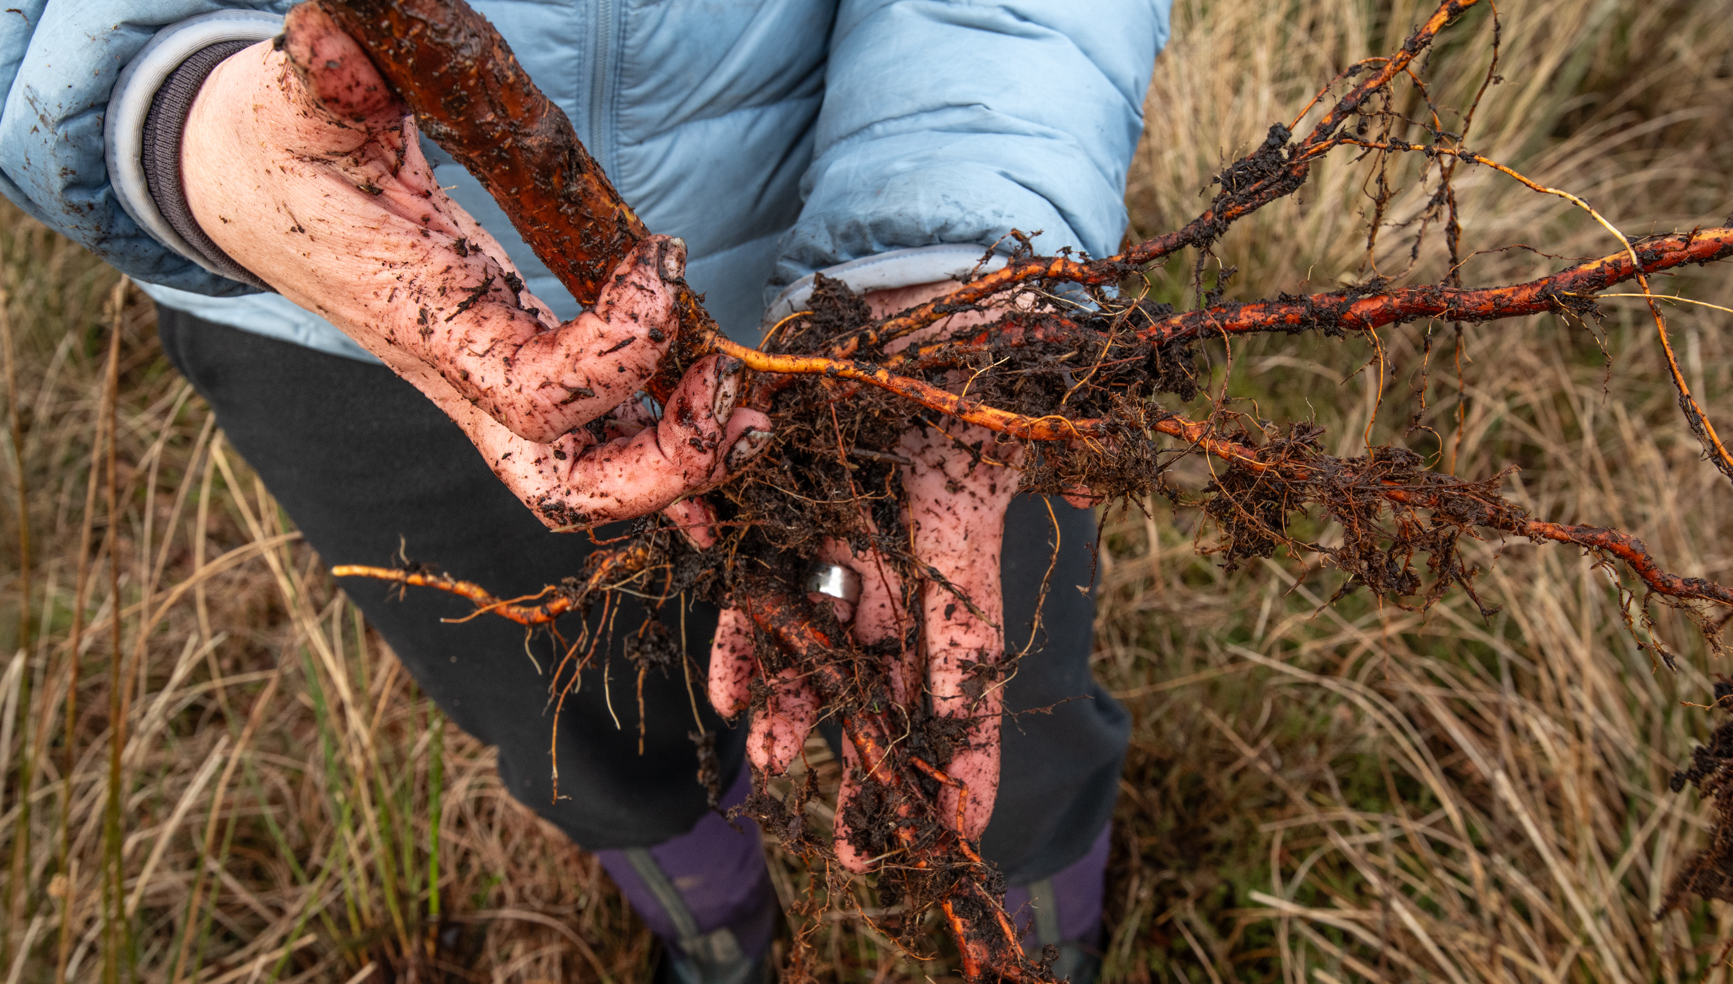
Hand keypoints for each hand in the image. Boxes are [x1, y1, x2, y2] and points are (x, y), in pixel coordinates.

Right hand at [179, 5, 769, 531]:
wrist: (245, 190)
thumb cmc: (277, 147)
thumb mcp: (293, 101)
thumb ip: (322, 80)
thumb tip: (337, 47)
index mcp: (424, 323)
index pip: (539, 394)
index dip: (622, 349)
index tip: (663, 257)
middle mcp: (460, 377)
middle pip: (566, 489)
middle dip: (663, 467)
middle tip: (730, 388)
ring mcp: (487, 384)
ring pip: (587, 481)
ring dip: (680, 464)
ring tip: (750, 412)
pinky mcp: (511, 364)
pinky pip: (593, 438)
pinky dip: (663, 444)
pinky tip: (719, 422)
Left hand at [707, 280, 1026, 869]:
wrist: (901, 285)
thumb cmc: (967, 341)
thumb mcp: (1016, 399)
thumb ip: (1052, 448)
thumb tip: (1088, 490)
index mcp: (953, 543)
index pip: (964, 668)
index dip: (967, 752)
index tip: (961, 830)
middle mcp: (893, 555)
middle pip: (881, 678)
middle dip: (869, 762)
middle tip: (854, 846)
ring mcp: (833, 534)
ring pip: (812, 645)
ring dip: (795, 710)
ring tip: (771, 765)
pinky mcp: (778, 505)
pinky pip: (756, 581)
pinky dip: (744, 637)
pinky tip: (731, 695)